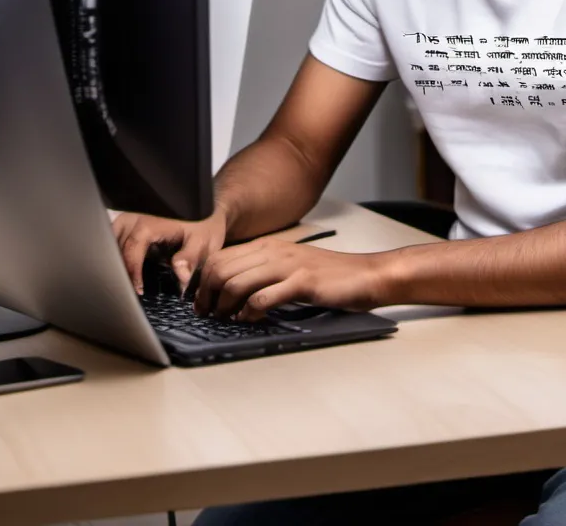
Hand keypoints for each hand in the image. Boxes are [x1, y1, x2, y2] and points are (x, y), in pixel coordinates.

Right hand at [112, 207, 227, 293]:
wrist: (205, 209)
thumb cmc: (204, 225)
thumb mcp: (202, 241)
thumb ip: (190, 258)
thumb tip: (181, 277)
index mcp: (149, 224)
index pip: (130, 250)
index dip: (131, 272)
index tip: (138, 290)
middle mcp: (135, 218)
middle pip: (113, 246)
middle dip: (116, 268)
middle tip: (126, 290)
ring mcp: (129, 220)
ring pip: (109, 242)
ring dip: (114, 261)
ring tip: (123, 282)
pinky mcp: (128, 224)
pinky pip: (113, 239)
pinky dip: (115, 254)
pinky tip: (123, 270)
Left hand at [193, 237, 392, 319]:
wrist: (366, 274)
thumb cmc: (329, 276)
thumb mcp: (290, 267)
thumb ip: (263, 272)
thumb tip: (231, 290)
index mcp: (268, 245)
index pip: (220, 256)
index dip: (201, 281)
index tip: (199, 301)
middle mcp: (274, 251)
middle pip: (221, 268)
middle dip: (205, 295)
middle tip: (206, 314)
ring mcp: (288, 265)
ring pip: (236, 282)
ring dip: (223, 305)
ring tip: (224, 318)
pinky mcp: (302, 282)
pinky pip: (263, 297)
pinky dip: (249, 312)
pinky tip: (249, 319)